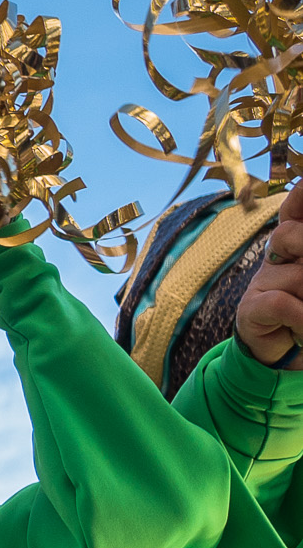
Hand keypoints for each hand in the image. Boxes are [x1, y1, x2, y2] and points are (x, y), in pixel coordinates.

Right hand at [236, 187, 302, 368]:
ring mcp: (263, 279)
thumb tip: (299, 263)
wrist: (290, 352)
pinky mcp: (250, 308)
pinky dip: (301, 317)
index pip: (296, 206)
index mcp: (300, 240)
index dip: (301, 195)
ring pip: (298, 276)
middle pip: (293, 235)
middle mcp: (279, 254)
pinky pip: (280, 303)